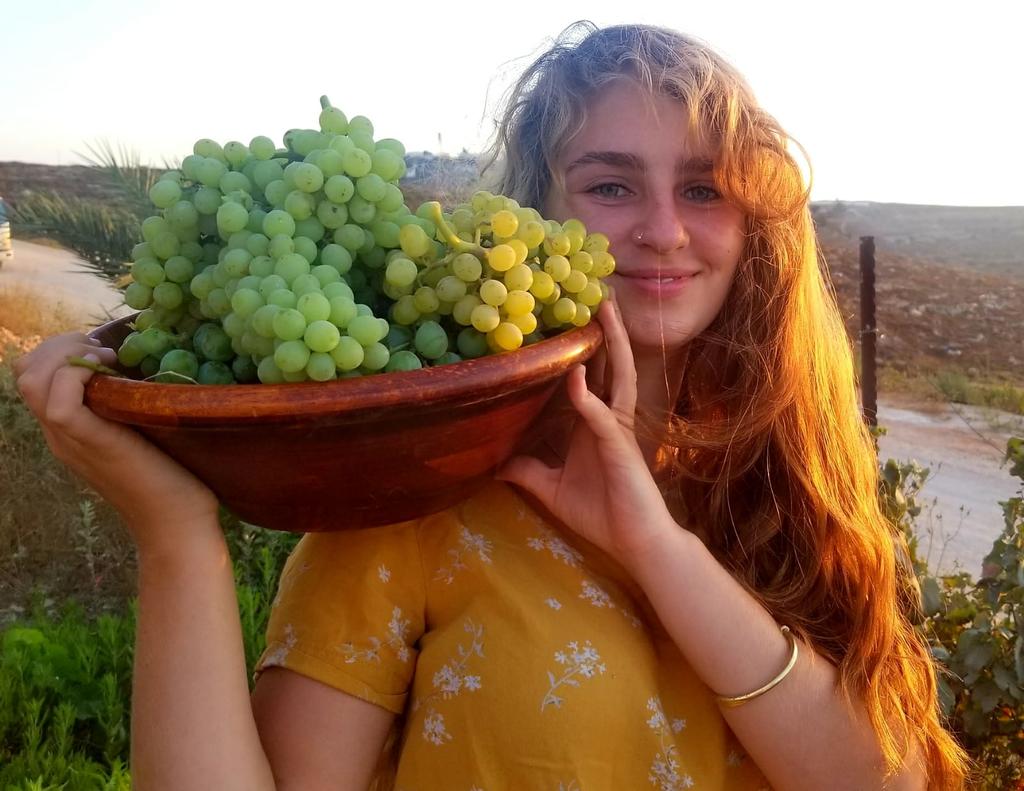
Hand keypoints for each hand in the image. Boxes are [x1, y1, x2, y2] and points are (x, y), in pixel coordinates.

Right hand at [14, 333, 221, 558]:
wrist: (178, 524)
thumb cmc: (173, 480)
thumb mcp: (144, 435)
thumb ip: (130, 410)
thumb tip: (143, 374)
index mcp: (68, 431)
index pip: (33, 377)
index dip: (59, 350)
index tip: (103, 350)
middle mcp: (60, 435)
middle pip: (25, 373)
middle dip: (60, 344)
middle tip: (103, 350)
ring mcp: (70, 440)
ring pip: (32, 380)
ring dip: (68, 354)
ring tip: (107, 359)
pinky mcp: (91, 443)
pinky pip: (60, 401)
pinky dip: (78, 374)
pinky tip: (109, 373)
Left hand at [496, 300, 676, 573]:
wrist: (635, 543)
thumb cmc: (601, 513)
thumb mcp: (551, 490)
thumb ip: (527, 472)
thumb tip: (496, 463)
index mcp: (593, 423)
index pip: (590, 374)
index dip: (583, 346)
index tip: (569, 314)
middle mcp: (608, 418)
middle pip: (609, 364)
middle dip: (603, 329)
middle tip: (594, 291)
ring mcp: (617, 430)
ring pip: (618, 377)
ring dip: (610, 344)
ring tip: (603, 311)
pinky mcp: (620, 448)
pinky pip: (603, 418)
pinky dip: (589, 398)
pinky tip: (578, 378)